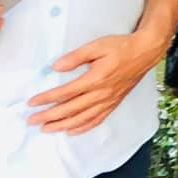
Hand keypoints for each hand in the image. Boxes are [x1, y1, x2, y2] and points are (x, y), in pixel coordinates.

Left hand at [28, 31, 162, 134]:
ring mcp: (108, 100)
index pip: (65, 92)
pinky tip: (72, 131)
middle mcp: (101, 93)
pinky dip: (83, 127)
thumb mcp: (98, 45)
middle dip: (49, 116)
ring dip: (62, 125)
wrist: (146, 52)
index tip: (32, 103)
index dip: (47, 99)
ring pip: (82, 118)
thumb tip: (56, 66)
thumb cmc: (122, 47)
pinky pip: (97, 119)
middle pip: (70, 109)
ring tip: (47, 129)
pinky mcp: (114, 103)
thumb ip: (76, 57)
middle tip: (32, 121)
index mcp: (95, 78)